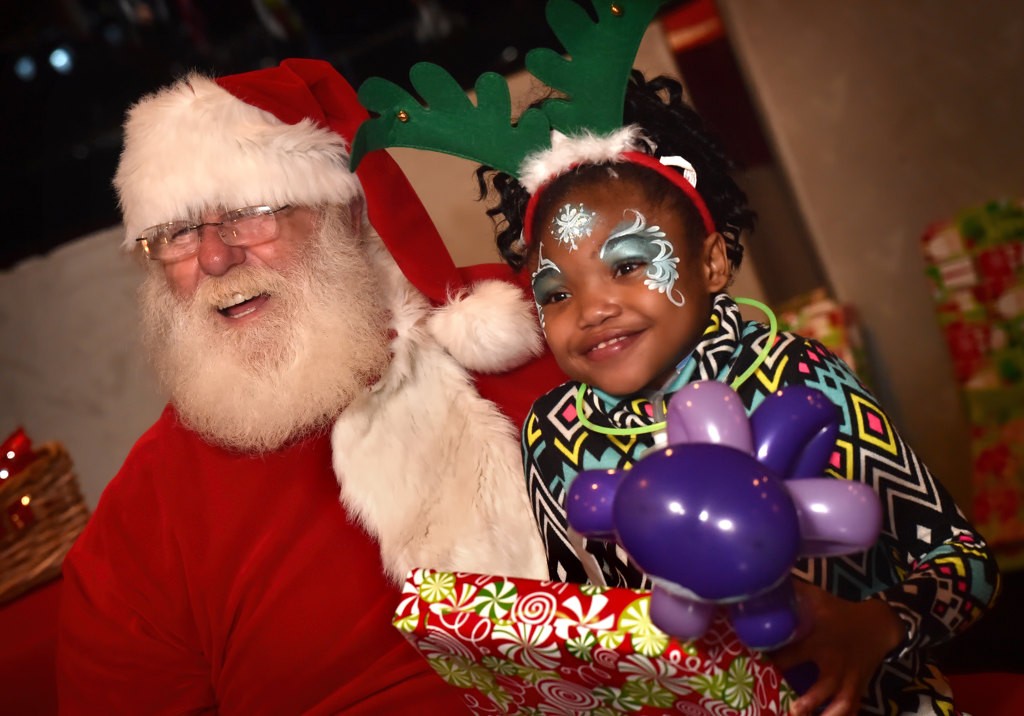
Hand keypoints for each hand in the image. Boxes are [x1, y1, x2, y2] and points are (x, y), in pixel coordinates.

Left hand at [770, 580, 904, 715]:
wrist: (876, 625)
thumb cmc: (837, 611)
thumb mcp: (815, 597)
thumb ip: (789, 595)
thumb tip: (760, 585)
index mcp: (819, 639)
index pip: (793, 652)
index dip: (774, 660)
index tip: (755, 668)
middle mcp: (835, 661)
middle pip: (825, 684)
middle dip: (808, 699)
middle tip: (789, 710)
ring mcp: (849, 678)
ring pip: (842, 702)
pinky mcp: (858, 689)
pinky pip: (852, 708)